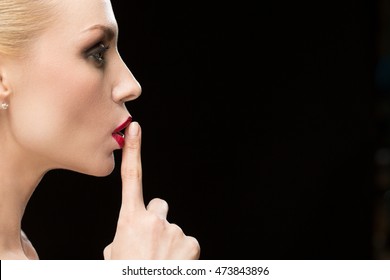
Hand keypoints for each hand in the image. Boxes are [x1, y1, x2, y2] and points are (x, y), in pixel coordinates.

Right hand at [104, 122, 199, 258]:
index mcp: (130, 220)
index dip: (133, 151)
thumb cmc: (127, 271)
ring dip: (168, 242)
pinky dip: (181, 253)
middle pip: (159, 206)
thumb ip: (123, 237)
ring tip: (160, 262)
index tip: (134, 129)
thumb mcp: (114, 255)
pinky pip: (186, 242)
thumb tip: (130, 235)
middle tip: (151, 244)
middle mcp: (153, 219)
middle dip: (156, 220)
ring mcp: (174, 229)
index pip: (132, 178)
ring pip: (173, 228)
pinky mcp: (190, 242)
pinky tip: (173, 266)